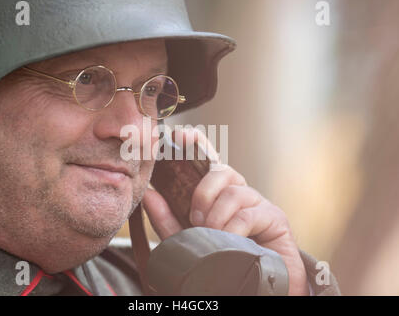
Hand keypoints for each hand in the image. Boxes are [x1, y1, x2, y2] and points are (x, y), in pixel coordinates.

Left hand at [142, 129, 308, 295]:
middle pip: (221, 171)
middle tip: (195, 218)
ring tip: (211, 236)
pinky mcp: (275, 218)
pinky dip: (233, 229)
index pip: (207, 162)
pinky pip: (248, 213)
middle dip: (203, 191)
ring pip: (234, 191)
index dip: (196, 144)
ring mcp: (257, 203)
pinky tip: (230, 243)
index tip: (180, 137)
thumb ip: (167, 220)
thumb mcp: (187, 241)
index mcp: (217, 195)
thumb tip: (149, 193)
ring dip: (216, 216)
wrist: (255, 288)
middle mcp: (237, 193)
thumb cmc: (221, 262)